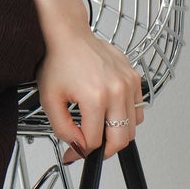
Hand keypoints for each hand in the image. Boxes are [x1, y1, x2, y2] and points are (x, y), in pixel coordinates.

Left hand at [35, 23, 145, 161]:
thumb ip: (63, 129)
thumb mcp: (50, 99)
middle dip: (104, 151)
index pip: (94, 141)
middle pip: (120, 139)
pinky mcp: (134, 78)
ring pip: (132, 127)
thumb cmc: (59, 60)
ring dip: (117, 134)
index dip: (82, 152)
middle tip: (91, 149)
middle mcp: (116, 91)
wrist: (70, 35)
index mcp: (95, 97)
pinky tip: (111, 113)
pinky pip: (138, 109)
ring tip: (99, 130)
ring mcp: (128, 83)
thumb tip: (77, 147)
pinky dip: (127, 118)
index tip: (74, 154)